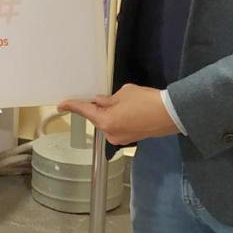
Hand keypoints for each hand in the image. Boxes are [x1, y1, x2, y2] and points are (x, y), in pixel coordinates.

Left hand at [61, 84, 176, 146]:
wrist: (171, 114)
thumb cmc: (147, 101)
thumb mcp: (124, 93)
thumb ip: (108, 99)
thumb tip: (100, 102)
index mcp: (105, 121)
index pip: (84, 111)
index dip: (72, 106)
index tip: (61, 105)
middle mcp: (110, 133)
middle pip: (97, 118)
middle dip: (98, 107)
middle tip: (108, 96)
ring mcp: (120, 138)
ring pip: (108, 122)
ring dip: (110, 113)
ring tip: (125, 102)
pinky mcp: (130, 139)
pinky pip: (117, 127)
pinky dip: (118, 119)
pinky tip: (130, 110)